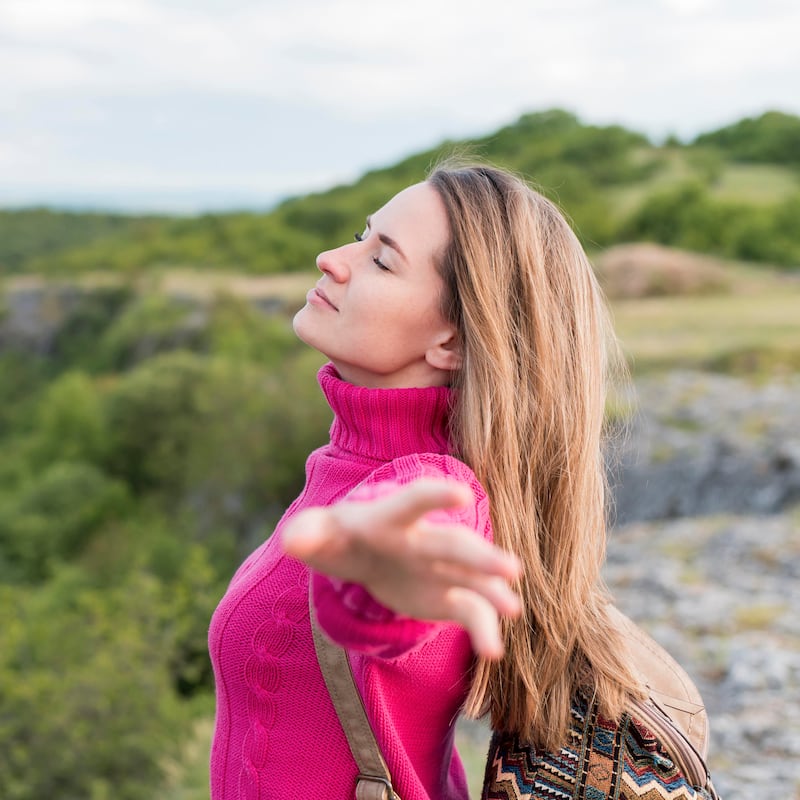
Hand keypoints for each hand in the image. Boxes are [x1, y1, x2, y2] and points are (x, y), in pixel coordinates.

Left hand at [281, 478, 520, 658]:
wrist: (365, 553)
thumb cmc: (340, 537)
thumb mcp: (319, 533)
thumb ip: (307, 533)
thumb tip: (291, 539)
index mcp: (391, 517)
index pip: (414, 501)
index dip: (435, 497)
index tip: (462, 495)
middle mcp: (424, 539)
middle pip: (454, 544)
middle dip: (481, 556)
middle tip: (510, 569)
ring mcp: (440, 567)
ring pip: (472, 577)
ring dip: (493, 590)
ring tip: (512, 610)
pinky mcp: (446, 596)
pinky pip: (470, 610)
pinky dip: (483, 628)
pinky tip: (491, 652)